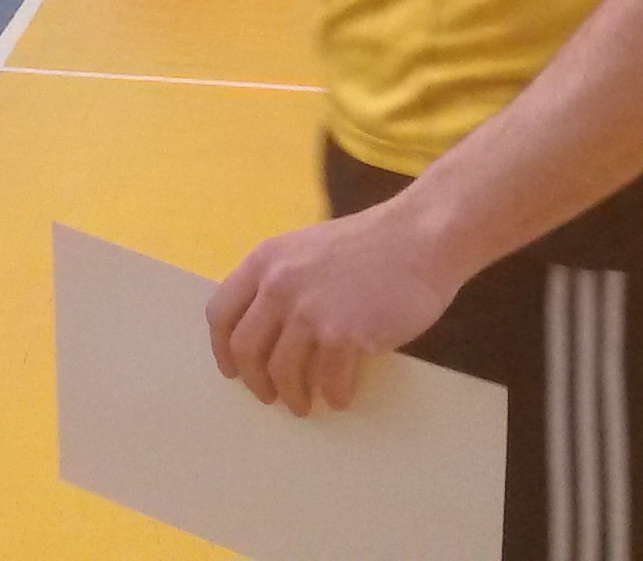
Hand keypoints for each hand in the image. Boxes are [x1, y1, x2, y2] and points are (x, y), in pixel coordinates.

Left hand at [206, 197, 469, 415]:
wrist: (421, 238)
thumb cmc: (371, 244)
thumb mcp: (308, 249)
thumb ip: (283, 280)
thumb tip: (267, 330)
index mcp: (266, 260)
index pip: (220, 313)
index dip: (222, 349)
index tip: (232, 370)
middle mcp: (279, 285)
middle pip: (246, 349)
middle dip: (255, 381)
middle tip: (268, 396)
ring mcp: (310, 311)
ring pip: (283, 371)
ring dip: (292, 396)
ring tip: (303, 405)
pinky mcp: (345, 334)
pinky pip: (329, 381)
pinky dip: (333, 396)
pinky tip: (340, 398)